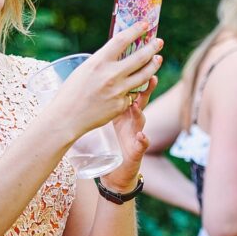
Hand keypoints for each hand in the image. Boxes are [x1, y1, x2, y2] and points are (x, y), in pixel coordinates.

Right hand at [44, 22, 163, 141]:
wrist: (67, 117)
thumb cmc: (71, 92)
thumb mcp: (84, 69)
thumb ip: (102, 62)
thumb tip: (117, 53)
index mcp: (99, 62)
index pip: (122, 40)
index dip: (135, 30)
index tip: (144, 25)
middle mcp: (111, 75)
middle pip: (140, 57)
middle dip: (152, 47)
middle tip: (159, 42)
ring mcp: (118, 91)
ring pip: (144, 75)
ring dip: (153, 65)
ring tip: (158, 59)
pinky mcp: (121, 105)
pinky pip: (132, 94)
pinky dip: (132, 89)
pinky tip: (132, 87)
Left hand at [102, 75, 158, 191]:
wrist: (114, 170)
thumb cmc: (109, 142)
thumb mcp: (105, 118)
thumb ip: (104, 101)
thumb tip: (86, 79)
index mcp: (123, 110)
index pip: (129, 89)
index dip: (132, 77)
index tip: (133, 65)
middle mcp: (132, 119)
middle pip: (141, 100)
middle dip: (146, 87)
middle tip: (150, 74)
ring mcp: (136, 133)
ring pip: (142, 120)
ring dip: (141, 112)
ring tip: (138, 104)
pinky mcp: (137, 150)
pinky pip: (142, 144)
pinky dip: (143, 140)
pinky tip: (141, 136)